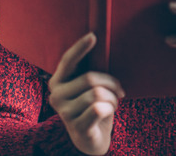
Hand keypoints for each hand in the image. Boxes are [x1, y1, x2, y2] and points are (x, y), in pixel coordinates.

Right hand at [48, 33, 124, 154]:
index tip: (93, 36)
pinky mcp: (76, 127)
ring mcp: (64, 112)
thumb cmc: (93, 106)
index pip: (68, 61)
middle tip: (119, 91)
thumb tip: (99, 43)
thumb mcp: (90, 87)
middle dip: (111, 83)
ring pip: (98, 94)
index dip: (80, 48)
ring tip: (111, 104)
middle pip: (90, 78)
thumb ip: (90, 70)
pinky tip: (107, 113)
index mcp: (58, 81)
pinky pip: (99, 109)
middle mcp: (56, 96)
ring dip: (112, 99)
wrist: (91, 138)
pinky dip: (110, 109)